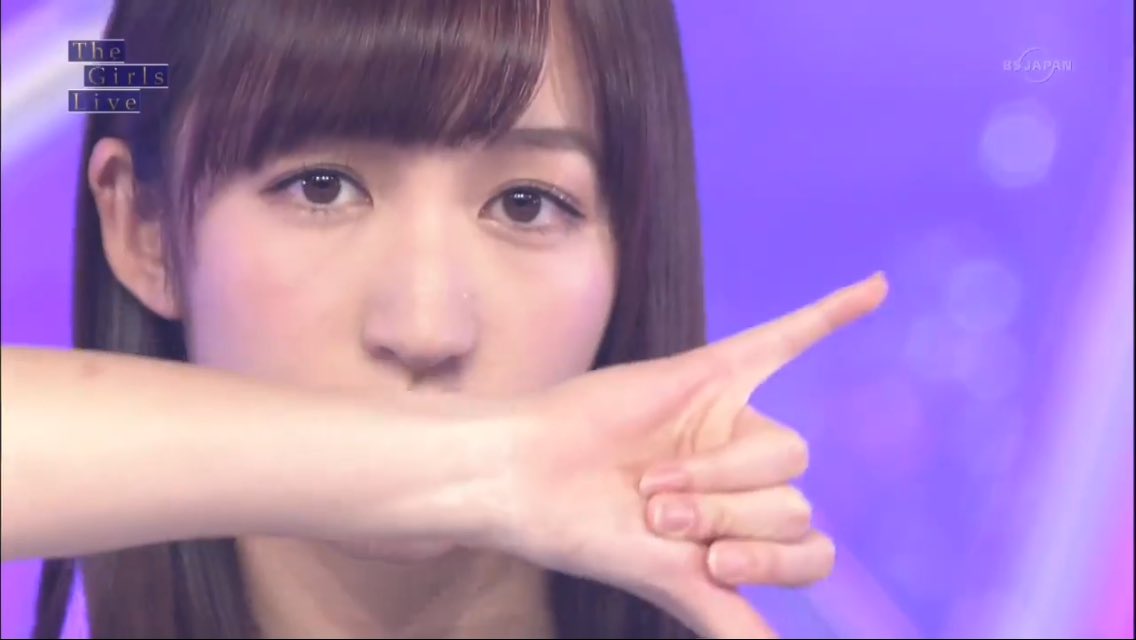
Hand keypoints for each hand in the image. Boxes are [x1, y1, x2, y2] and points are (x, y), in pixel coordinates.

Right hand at [493, 273, 888, 637]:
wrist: (527, 480)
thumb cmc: (586, 532)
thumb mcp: (669, 585)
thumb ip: (728, 619)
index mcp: (745, 527)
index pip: (810, 551)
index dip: (768, 560)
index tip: (707, 562)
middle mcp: (746, 476)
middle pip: (793, 500)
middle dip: (725, 512)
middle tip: (653, 510)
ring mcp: (731, 421)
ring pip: (783, 449)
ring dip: (718, 471)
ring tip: (652, 479)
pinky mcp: (710, 370)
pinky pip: (784, 339)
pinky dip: (829, 314)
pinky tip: (876, 290)